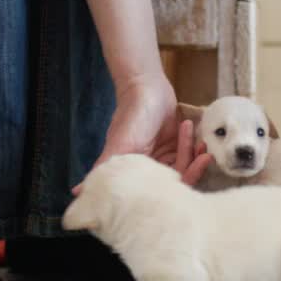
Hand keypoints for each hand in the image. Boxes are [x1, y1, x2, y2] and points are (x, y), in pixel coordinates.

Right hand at [74, 75, 212, 192]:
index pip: (155, 193)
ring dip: (195, 157)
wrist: (146, 86)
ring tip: (201, 144)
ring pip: (185, 167)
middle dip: (191, 172)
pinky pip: (190, 153)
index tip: (185, 180)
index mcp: (135, 173)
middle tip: (202, 159)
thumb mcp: (119, 145)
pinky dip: (195, 147)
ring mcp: (163, 157)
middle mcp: (149, 168)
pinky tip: (199, 138)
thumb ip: (103, 168)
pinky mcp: (176, 144)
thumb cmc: (131, 116)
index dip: (172, 193)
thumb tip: (78, 194)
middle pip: (175, 182)